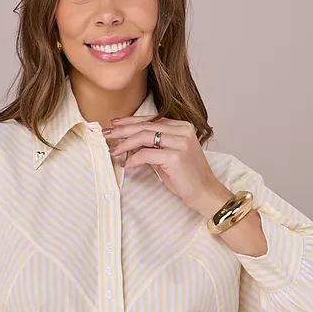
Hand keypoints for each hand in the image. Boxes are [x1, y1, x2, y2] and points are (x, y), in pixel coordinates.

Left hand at [105, 113, 224, 210]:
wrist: (204, 192)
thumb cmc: (187, 176)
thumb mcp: (168, 155)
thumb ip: (153, 145)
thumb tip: (129, 142)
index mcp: (182, 126)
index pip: (151, 120)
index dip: (130, 121)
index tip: (115, 124)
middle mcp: (182, 131)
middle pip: (145, 126)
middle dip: (123, 130)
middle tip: (107, 134)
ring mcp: (180, 142)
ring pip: (144, 137)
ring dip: (125, 143)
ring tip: (113, 150)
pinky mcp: (175, 157)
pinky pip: (146, 154)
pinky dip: (134, 159)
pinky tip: (126, 163)